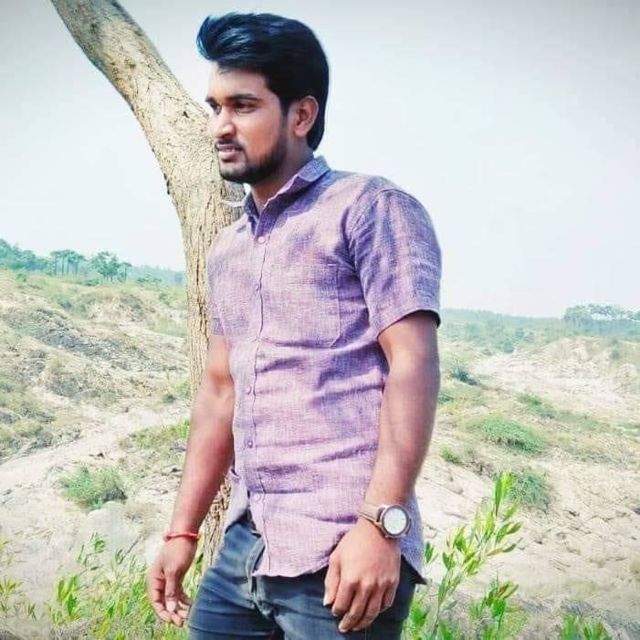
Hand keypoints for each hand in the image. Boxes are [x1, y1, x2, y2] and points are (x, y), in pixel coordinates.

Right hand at [146, 538, 195, 626]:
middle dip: (172, 612)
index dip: (162, 612)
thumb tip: (169, 609)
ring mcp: (168, 580)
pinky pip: (179, 593)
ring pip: (172, 599)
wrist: (186, 535)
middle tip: (182, 622)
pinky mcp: (177, 577)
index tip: (172, 620)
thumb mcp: (174, 571)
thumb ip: (171, 590)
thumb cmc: (177, 550)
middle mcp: (159, 581)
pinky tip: (191, 605)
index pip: (155, 601)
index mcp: (154, 579)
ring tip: (188, 616)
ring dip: (179, 608)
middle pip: (164, 602)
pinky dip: (184, 600)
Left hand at [323, 517, 400, 632]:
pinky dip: (379, 611)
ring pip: (372, 613)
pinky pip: (386, 604)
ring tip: (357, 627)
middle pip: (356, 613)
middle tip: (344, 628)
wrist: (379, 529)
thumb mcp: (337, 557)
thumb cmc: (354, 541)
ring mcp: (381, 585)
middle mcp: (366, 586)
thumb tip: (328, 602)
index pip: (341, 605)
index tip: (335, 612)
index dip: (336, 611)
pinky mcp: (393, 582)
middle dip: (348, 623)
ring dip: (363, 623)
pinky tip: (373, 612)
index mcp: (350, 579)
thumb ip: (331, 581)